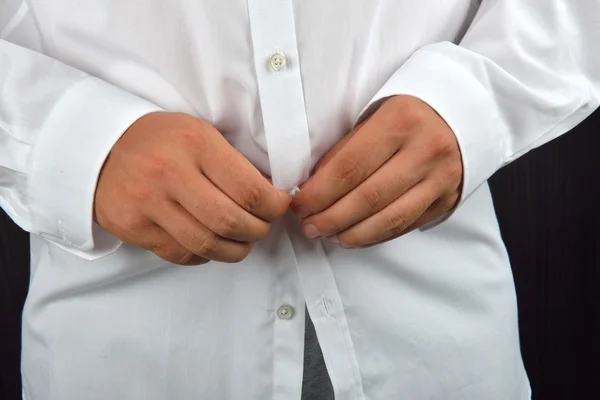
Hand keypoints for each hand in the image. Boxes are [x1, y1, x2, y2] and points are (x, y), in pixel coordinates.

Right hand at [94, 112, 290, 264]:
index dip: (274, 206)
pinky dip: (206, 255)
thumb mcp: (199, 133)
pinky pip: (182, 254)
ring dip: (236, 249)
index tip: (280, 206)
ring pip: (208, 245)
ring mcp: (149, 205)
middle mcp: (171, 175)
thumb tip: (270, 195)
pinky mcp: (135, 229)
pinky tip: (212, 244)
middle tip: (263, 226)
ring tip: (243, 241)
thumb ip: (232, 163)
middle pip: (231, 222)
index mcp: (196, 146)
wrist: (100, 148)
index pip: (249, 190)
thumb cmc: (160, 140)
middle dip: (259, 231)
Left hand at [291, 95, 462, 247]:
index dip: (320, 192)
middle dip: (332, 218)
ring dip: (353, 233)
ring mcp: (440, 178)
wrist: (463, 112)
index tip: (300, 205)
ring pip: (390, 218)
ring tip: (330, 235)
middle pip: (368, 197)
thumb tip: (313, 186)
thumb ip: (346, 150)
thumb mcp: (375, 115)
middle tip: (309, 227)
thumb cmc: (408, 113)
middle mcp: (425, 150)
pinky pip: (407, 225)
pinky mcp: (447, 198)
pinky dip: (377, 235)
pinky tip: (357, 236)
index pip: (350, 167)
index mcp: (400, 121)